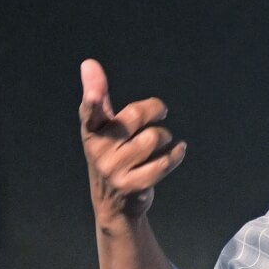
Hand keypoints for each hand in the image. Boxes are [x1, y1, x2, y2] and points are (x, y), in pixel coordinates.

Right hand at [79, 59, 186, 226]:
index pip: (90, 112)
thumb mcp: (102, 129)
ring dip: (166, 136)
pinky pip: (163, 163)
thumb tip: (89, 63)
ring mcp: (114, 170)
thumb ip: (99, 97)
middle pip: (135, 116)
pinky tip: (179, 150)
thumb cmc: (111, 155)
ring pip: (153, 139)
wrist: (113, 205)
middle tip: (161, 111)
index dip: (92, 100)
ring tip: (164, 140)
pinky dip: (176, 154)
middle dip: (155, 110)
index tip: (94, 92)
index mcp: (91, 132)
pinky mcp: (132, 186)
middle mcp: (99, 150)